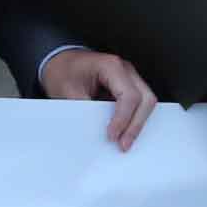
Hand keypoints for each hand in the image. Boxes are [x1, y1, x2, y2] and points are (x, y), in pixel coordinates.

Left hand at [41, 46, 157, 151]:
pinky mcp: (127, 87)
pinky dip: (134, 120)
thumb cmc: (63, 71)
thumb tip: (97, 133)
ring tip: (124, 142)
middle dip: (136, 124)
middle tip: (123, 145)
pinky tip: (124, 133)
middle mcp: (125, 70)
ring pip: (146, 103)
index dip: (123, 119)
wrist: (60, 61)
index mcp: (111, 66)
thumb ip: (85, 111)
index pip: (129, 96)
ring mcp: (129, 78)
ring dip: (137, 123)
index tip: (112, 136)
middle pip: (146, 99)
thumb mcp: (68, 91)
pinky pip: (139, 105)